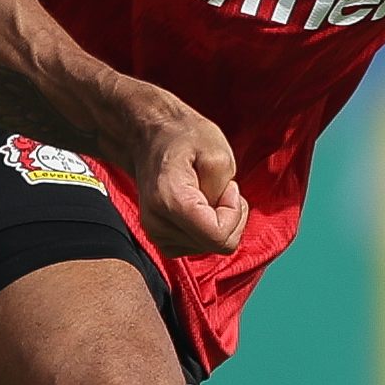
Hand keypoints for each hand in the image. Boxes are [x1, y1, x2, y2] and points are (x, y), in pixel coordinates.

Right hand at [116, 98, 248, 256]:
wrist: (150, 137)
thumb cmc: (184, 138)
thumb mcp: (217, 151)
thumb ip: (225, 189)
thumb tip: (221, 216)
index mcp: (170, 202)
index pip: (219, 238)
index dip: (234, 213)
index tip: (227, 187)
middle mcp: (157, 224)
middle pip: (216, 244)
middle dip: (228, 216)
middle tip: (218, 186)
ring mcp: (156, 235)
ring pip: (210, 247)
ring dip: (219, 221)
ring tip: (206, 191)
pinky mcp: (161, 239)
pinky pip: (199, 247)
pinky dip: (208, 228)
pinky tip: (201, 205)